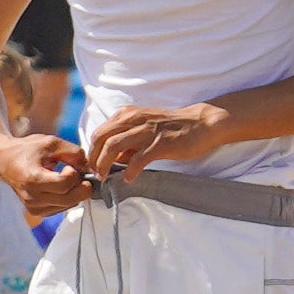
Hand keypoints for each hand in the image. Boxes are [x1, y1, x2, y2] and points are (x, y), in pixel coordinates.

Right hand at [0, 125, 92, 214]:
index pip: (65, 184)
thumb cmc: (27, 151)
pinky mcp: (37, 212)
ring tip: (64, 177)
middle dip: (80, 185)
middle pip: (70, 199)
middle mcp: (32, 197)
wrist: (6, 161)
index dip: (74, 173)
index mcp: (32, 179)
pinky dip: (67, 197)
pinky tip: (60, 186)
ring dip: (74, 191)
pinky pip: (63, 208)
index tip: (68, 165)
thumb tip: (89, 166)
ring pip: (69, 205)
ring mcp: (34, 207)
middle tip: (75, 172)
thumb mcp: (51, 143)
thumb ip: (73, 152)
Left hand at [94, 100, 230, 178]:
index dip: (92, 151)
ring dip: (105, 164)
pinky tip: (130, 179)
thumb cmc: (171, 128)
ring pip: (114, 146)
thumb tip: (111, 159)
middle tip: (97, 174)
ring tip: (106, 177)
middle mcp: (134, 119)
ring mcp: (147, 131)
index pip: (100, 132)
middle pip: (101, 138)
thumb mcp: (143, 128)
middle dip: (94, 158)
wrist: (201, 124)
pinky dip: (129, 171)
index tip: (93, 166)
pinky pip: (137, 159)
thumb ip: (127, 141)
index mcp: (128, 114)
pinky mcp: (160, 143)